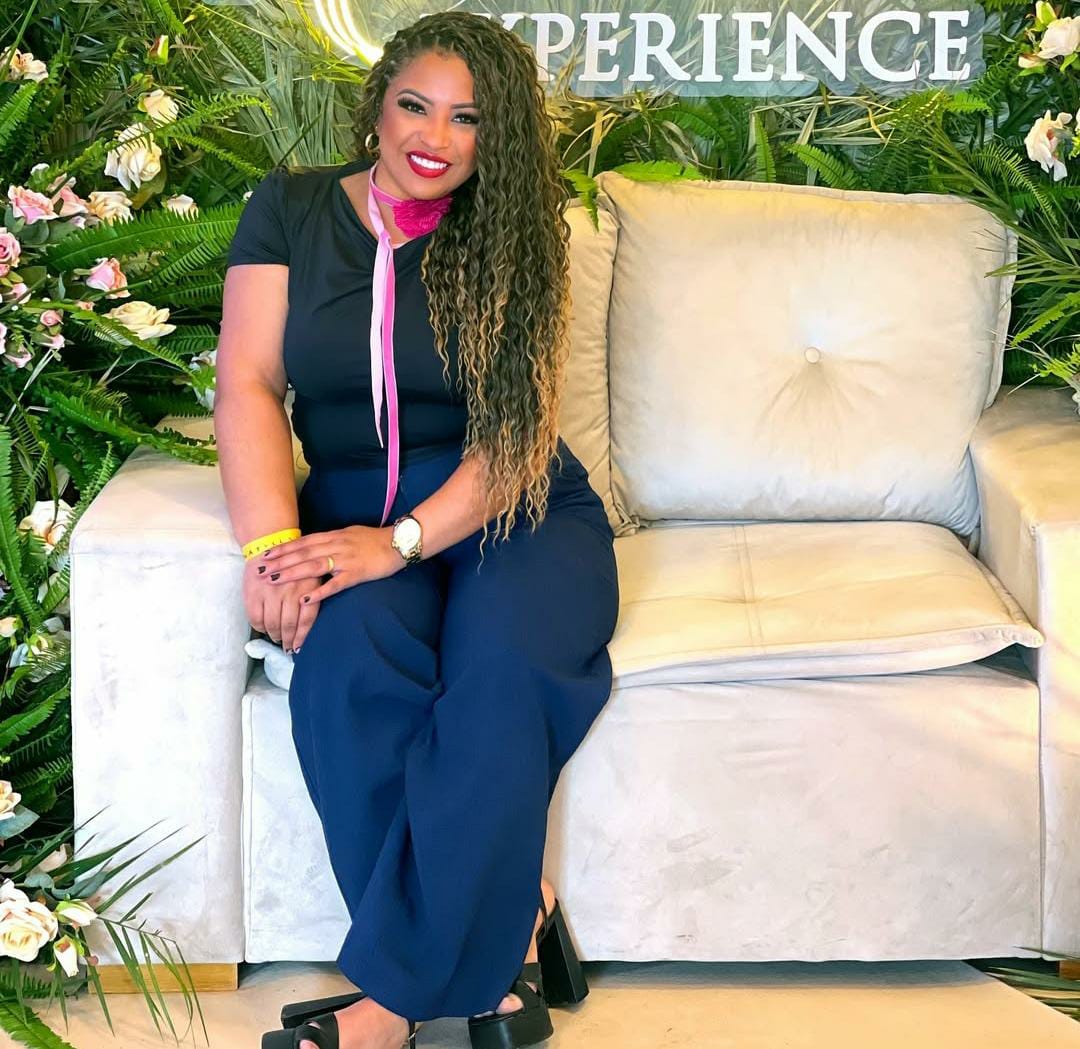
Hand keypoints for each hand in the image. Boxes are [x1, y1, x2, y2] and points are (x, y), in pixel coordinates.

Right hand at [242, 557, 320, 652]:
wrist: (269, 542)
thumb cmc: (295, 563)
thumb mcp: (311, 575)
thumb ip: (312, 596)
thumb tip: (306, 625)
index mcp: (307, 587)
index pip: (306, 620)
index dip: (301, 637)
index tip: (298, 647)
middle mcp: (290, 591)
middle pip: (288, 625)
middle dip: (287, 640)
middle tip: (286, 647)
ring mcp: (270, 592)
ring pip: (272, 623)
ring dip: (274, 635)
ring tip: (276, 638)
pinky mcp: (253, 592)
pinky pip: (255, 617)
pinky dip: (259, 627)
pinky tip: (263, 628)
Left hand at [257, 525, 402, 607]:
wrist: (398, 543)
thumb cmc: (374, 539)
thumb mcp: (349, 533)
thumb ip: (330, 540)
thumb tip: (312, 544)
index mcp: (333, 536)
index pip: (302, 542)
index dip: (282, 548)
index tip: (265, 554)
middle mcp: (336, 546)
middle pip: (303, 553)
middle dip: (279, 561)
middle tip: (260, 569)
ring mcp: (345, 560)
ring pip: (313, 566)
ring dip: (292, 574)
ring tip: (274, 581)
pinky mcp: (356, 574)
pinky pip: (335, 584)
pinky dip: (320, 591)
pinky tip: (305, 599)